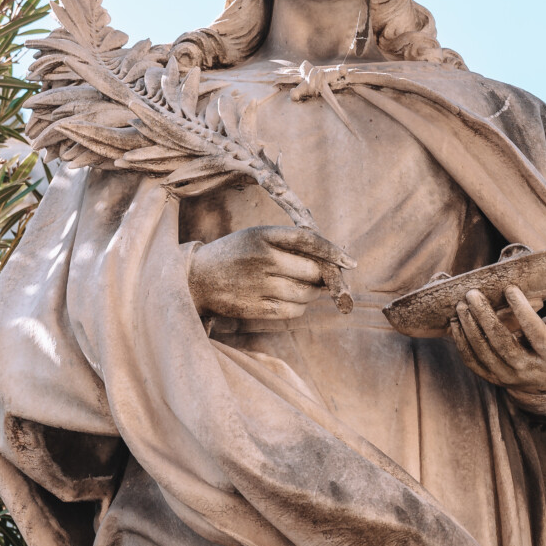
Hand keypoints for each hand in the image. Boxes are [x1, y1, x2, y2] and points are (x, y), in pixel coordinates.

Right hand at [188, 225, 354, 320]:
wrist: (196, 279)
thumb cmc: (234, 255)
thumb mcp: (255, 236)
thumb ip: (287, 244)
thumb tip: (330, 262)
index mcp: (263, 234)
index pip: (309, 241)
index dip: (334, 252)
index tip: (350, 261)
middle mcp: (263, 258)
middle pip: (313, 270)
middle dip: (323, 276)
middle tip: (321, 277)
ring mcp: (259, 284)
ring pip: (307, 293)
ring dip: (312, 293)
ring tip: (300, 287)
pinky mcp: (256, 307)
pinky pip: (294, 311)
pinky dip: (299, 307)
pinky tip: (289, 300)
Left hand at [449, 275, 545, 399]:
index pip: (538, 335)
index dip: (524, 312)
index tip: (509, 288)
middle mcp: (532, 370)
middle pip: (504, 346)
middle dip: (486, 319)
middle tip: (472, 294)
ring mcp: (512, 377)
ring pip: (486, 355)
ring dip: (470, 329)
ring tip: (461, 305)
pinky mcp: (497, 379)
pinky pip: (474, 364)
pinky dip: (462, 344)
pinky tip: (456, 322)